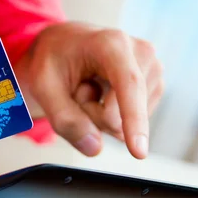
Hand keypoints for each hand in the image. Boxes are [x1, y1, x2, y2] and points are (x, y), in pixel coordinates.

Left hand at [17, 22, 163, 158]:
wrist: (65, 45)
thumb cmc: (53, 59)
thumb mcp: (43, 87)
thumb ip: (65, 119)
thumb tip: (94, 147)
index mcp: (111, 45)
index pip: (128, 86)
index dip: (134, 119)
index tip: (139, 152)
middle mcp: (140, 53)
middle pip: (118, 117)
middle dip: (91, 115)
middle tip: (77, 90)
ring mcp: (152, 70)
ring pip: (124, 124)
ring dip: (100, 115)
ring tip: (89, 88)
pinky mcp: (154, 86)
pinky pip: (130, 123)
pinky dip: (111, 115)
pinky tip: (103, 93)